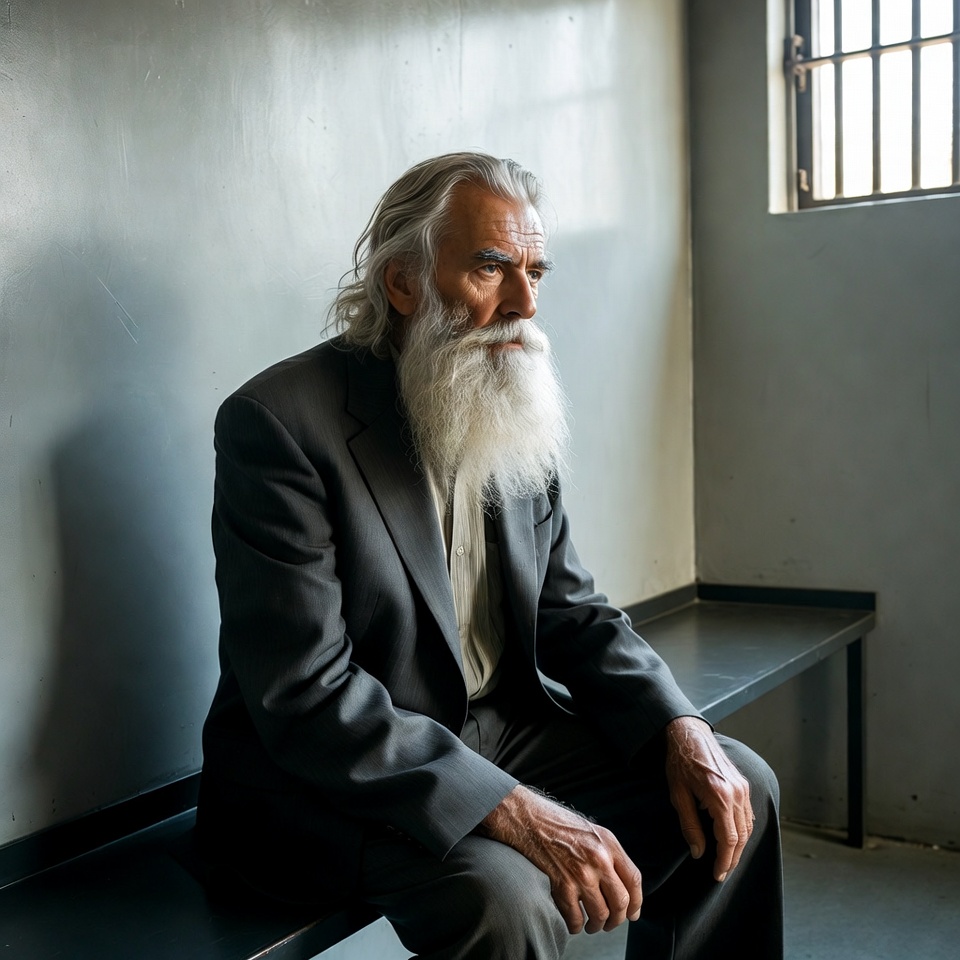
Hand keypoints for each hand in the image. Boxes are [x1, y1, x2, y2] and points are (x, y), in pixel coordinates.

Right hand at [477, 785, 642, 934]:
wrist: (528, 818)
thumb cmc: (556, 823)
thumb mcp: (591, 831)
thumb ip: (607, 853)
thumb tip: (620, 883)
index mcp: (608, 843)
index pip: (634, 880)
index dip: (636, 902)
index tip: (632, 913)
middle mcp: (598, 858)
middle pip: (620, 901)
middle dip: (617, 919)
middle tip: (610, 923)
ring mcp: (580, 873)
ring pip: (600, 914)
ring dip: (597, 925)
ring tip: (591, 925)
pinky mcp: (561, 885)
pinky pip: (575, 918)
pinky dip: (576, 926)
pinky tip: (573, 922)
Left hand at [664, 716, 753, 881]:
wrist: (689, 733)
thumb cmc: (680, 762)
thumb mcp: (678, 794)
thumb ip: (690, 825)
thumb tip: (699, 852)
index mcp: (719, 796)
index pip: (729, 839)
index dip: (724, 860)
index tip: (717, 875)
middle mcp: (736, 793)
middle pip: (742, 836)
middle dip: (733, 858)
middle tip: (722, 873)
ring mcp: (742, 787)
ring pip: (748, 826)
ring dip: (739, 846)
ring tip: (726, 860)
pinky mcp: (743, 783)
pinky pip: (748, 813)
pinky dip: (743, 830)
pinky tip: (732, 839)